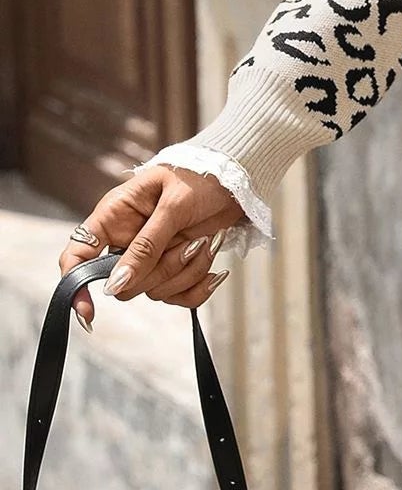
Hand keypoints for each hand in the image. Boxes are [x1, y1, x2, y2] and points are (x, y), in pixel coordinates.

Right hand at [58, 167, 246, 329]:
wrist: (237, 181)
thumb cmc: (200, 179)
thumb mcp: (173, 207)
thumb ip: (146, 246)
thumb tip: (116, 285)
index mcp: (115, 217)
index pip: (78, 255)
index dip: (76, 284)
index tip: (89, 311)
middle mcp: (128, 241)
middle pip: (125, 284)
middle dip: (161, 270)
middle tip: (190, 242)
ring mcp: (152, 257)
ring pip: (155, 291)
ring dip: (187, 271)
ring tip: (205, 242)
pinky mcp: (175, 268)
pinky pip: (178, 296)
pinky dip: (198, 286)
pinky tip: (215, 270)